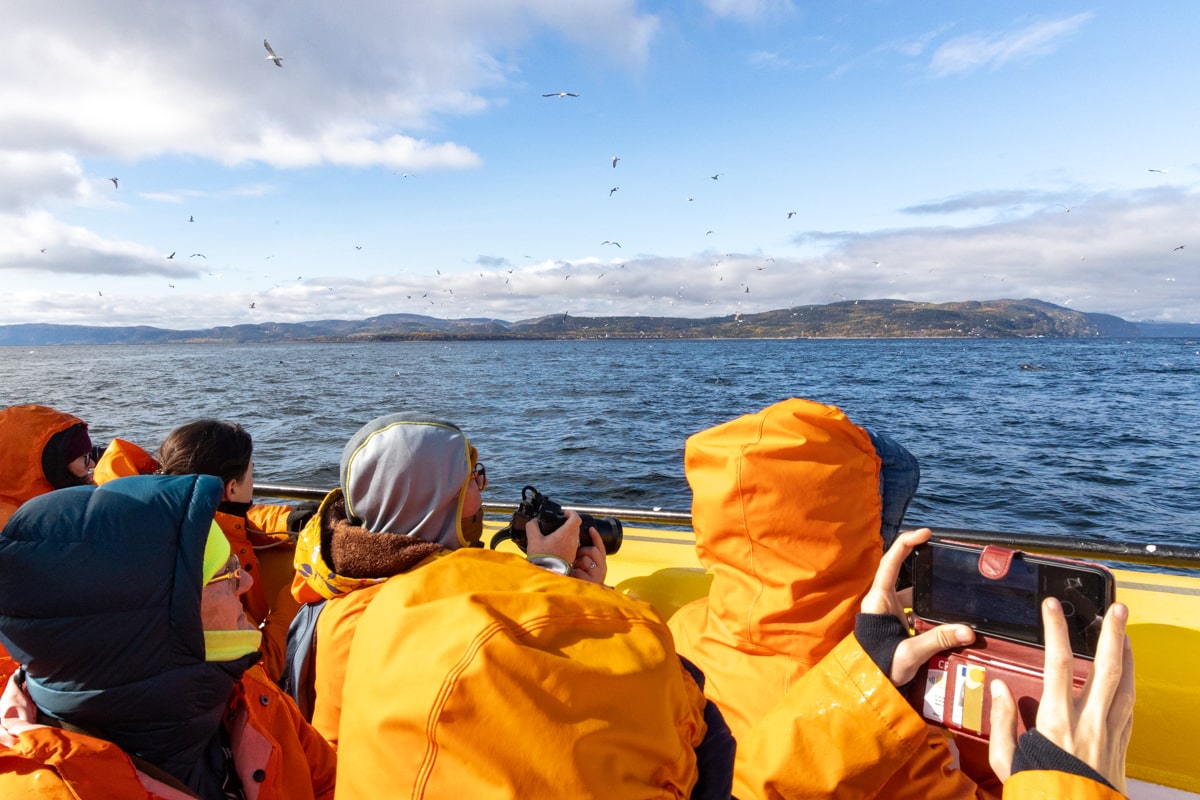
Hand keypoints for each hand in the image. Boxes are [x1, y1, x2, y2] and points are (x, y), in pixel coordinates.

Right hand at [524, 509, 583, 564]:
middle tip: (559, 522)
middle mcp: (572, 541)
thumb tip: (533, 521)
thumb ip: (532, 527)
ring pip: (575, 536)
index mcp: (565, 534)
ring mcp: (573, 550)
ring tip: (556, 534)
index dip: (571, 512)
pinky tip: (557, 545)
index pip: (576, 518)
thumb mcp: (533, 540)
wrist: (547, 574)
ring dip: (568, 533)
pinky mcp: (571, 557)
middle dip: (569, 522)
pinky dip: (567, 542)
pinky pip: (572, 545)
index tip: (564, 513)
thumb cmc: (542, 558)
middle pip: (576, 527)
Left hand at [572, 526, 607, 584]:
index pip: (600, 547)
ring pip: (585, 560)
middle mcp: (602, 568)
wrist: (583, 597)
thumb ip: (585, 556)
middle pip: (593, 550)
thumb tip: (577, 544)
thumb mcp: (585, 566)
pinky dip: (574, 572)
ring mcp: (598, 575)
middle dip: (583, 551)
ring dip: (577, 563)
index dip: (596, 537)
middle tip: (577, 556)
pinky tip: (575, 576)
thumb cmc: (582, 580)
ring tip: (575, 569)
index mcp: (601, 563)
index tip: (591, 529)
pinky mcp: (591, 581)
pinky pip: (579, 570)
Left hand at [861, 528, 974, 685]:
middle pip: (904, 575)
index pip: (890, 563)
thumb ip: (938, 640)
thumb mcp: (909, 653)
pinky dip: (932, 613)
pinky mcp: (898, 626)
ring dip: (932, 596)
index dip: (906, 544)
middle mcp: (883, 602)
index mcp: (878, 600)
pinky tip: (949, 618)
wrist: (867, 686)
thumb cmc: (877, 666)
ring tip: (955, 592)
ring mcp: (890, 614)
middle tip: (947, 561)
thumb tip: (968, 631)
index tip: (925, 533)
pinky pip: (917, 612)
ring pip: (914, 596)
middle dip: (926, 568)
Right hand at [989, 598, 1134, 792]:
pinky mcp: (1121, 748)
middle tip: (1117, 609)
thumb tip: (997, 687)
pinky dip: (1129, 687)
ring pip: (1126, 686)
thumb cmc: (1037, 791)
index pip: (1058, 662)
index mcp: (1057, 721)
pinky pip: (1129, 709)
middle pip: (1106, 669)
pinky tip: (1127, 677)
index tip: (1052, 607)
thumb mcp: (1006, 758)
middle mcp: (1088, 723)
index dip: (1056, 630)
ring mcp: (1109, 735)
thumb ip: (1002, 719)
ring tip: (1125, 634)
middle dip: (1112, 635)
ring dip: (1127, 656)